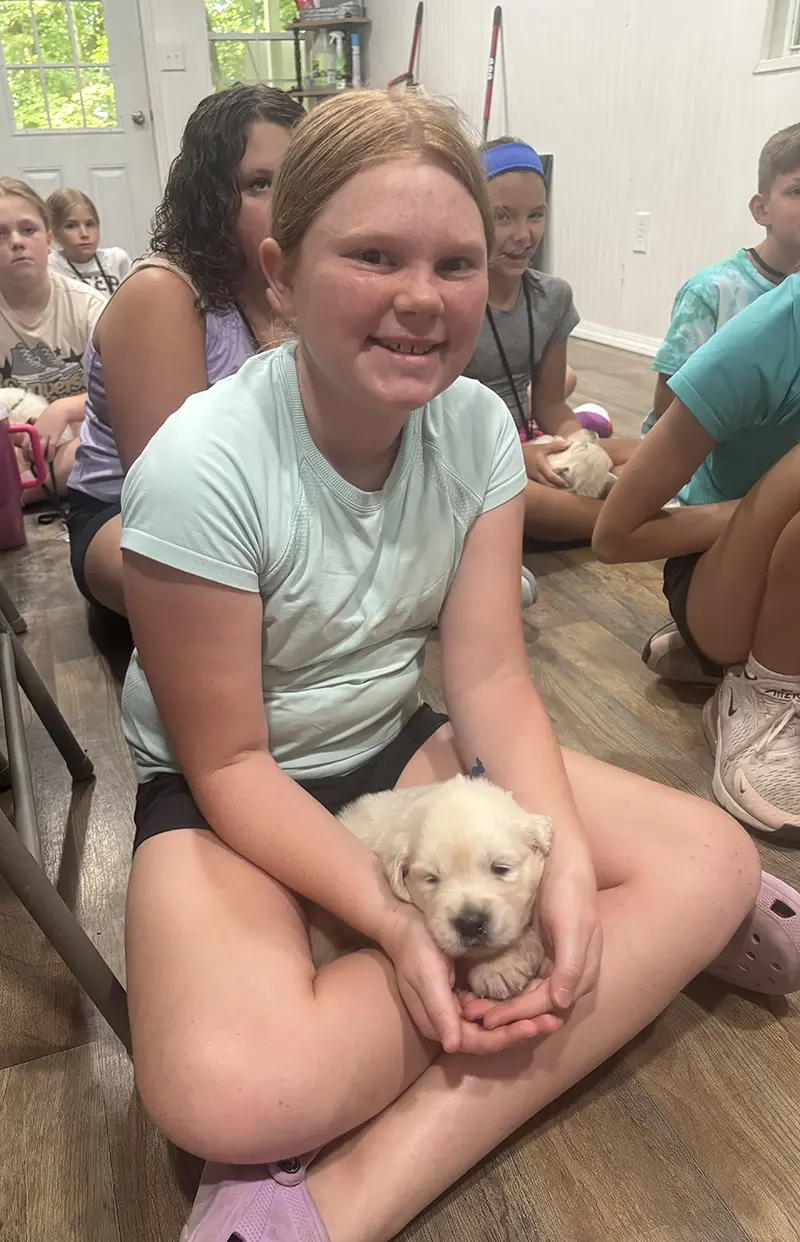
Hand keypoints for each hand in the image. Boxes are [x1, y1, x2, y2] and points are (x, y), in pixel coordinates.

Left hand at [28, 403, 69, 461]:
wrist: (59, 411)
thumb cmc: (50, 416)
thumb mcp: (39, 422)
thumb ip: (35, 428)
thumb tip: (32, 431)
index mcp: (32, 430)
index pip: (25, 444)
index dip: (25, 453)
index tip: (27, 459)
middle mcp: (37, 434)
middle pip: (30, 448)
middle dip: (32, 457)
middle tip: (34, 463)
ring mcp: (45, 435)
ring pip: (40, 449)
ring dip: (40, 457)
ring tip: (42, 462)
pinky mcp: (54, 437)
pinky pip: (50, 448)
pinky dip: (50, 455)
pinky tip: (50, 459)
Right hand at [379, 904, 565, 1054]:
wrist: (404, 924)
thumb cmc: (415, 948)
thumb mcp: (427, 977)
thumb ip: (439, 1010)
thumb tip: (452, 1045)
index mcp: (439, 1024)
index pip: (478, 1041)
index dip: (506, 1037)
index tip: (533, 1026)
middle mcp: (450, 1022)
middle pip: (490, 1037)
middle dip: (521, 1031)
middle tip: (553, 1021)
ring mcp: (457, 1009)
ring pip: (493, 1026)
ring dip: (520, 1023)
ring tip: (550, 1017)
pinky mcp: (463, 994)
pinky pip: (491, 1010)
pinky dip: (511, 1009)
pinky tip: (531, 1003)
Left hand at [462, 837, 600, 1032]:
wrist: (560, 855)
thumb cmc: (570, 888)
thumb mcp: (573, 925)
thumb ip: (570, 964)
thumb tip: (561, 1002)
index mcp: (582, 971)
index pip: (546, 1004)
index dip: (518, 1014)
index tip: (487, 1019)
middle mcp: (568, 972)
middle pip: (536, 1006)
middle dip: (506, 1014)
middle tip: (472, 1016)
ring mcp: (552, 961)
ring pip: (527, 996)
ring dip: (501, 1006)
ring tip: (471, 1007)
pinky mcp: (537, 950)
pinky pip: (521, 978)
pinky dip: (503, 988)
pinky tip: (480, 989)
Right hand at [522, 440, 568, 487]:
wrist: (513, 454)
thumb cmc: (529, 450)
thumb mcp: (542, 447)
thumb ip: (556, 446)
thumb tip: (569, 444)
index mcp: (540, 466)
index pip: (551, 477)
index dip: (559, 482)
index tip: (567, 484)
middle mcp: (535, 474)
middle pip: (548, 485)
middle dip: (557, 488)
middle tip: (566, 488)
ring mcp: (531, 478)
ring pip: (543, 486)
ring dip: (551, 488)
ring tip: (560, 489)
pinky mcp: (529, 480)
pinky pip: (539, 485)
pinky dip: (546, 486)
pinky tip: (550, 486)